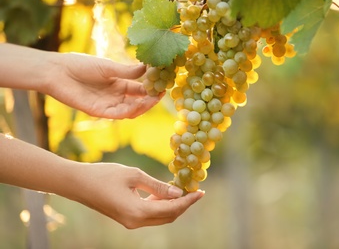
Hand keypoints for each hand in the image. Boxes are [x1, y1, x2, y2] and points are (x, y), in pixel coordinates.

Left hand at [45, 52, 162, 118]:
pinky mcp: (99, 112)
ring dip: (142, 106)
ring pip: (130, 110)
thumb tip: (147, 68)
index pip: (139, 89)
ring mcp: (108, 105)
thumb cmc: (80, 65)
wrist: (57, 71)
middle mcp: (115, 96)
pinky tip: (137, 104)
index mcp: (119, 84)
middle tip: (160, 95)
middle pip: (137, 102)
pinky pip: (117, 114)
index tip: (163, 86)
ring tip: (152, 99)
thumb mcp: (108, 67)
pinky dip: (129, 110)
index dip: (152, 89)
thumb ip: (127, 71)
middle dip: (150, 99)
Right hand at [72, 162, 203, 228]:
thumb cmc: (104, 175)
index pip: (172, 209)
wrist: (77, 183)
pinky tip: (164, 193)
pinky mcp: (126, 218)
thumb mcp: (134, 176)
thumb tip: (177, 192)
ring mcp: (130, 222)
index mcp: (138, 212)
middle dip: (183, 204)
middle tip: (195, 190)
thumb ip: (157, 186)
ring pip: (159, 217)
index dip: (188, 201)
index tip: (201, 192)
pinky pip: (149, 215)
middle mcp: (135, 222)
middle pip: (168, 216)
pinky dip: (160, 205)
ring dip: (172, 205)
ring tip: (183, 190)